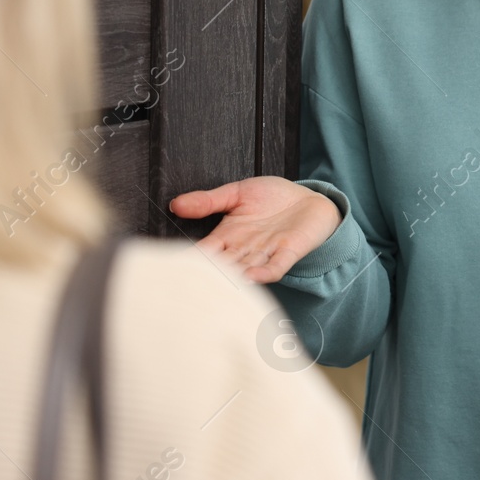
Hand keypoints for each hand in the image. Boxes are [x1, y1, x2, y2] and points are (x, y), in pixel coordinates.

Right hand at [167, 176, 341, 282]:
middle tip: (187, 287)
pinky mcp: (288, 253)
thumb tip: (175, 204)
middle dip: (207, 277)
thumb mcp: (237, 193)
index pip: (203, 252)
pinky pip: (274, 267)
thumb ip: (208, 201)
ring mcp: (265, 253)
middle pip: (221, 266)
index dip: (188, 260)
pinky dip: (263, 273)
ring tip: (216, 285)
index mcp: (227, 236)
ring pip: (244, 269)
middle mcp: (243, 249)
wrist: (309, 200)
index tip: (170, 269)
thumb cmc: (274, 198)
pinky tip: (251, 277)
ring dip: (232, 278)